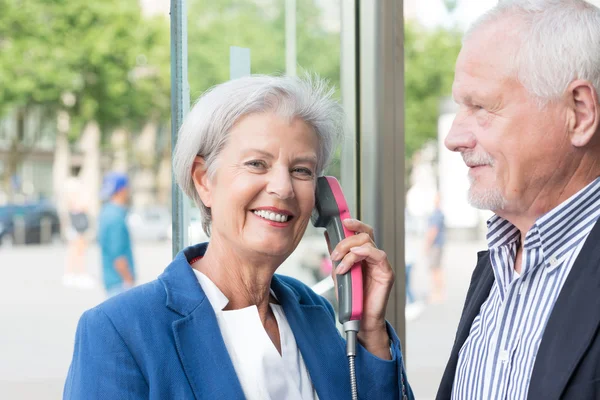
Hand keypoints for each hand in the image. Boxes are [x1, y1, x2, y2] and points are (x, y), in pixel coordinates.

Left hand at [327, 219, 393, 358]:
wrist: (359, 319)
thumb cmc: (351, 297)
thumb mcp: (338, 271)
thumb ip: (336, 254)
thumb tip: (328, 235)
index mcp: (364, 255)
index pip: (362, 232)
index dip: (354, 224)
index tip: (342, 221)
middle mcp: (373, 257)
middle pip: (365, 235)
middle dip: (346, 240)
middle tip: (335, 254)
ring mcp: (381, 264)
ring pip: (369, 243)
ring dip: (350, 250)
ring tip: (340, 262)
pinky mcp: (386, 273)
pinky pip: (378, 256)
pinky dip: (364, 253)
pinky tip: (353, 258)